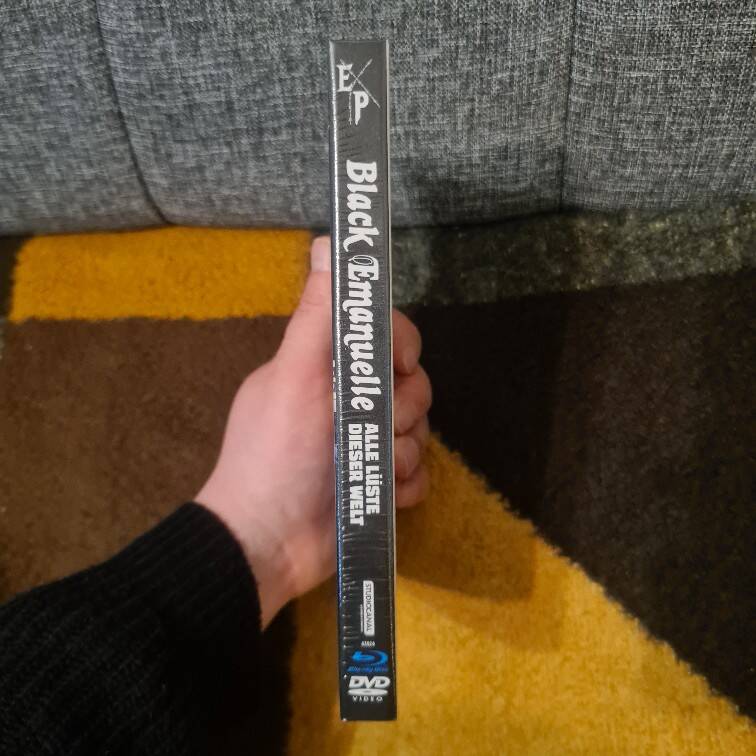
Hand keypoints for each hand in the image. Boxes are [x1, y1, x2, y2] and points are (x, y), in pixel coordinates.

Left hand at [196, 236, 431, 626]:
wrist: (267, 545)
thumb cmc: (276, 453)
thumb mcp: (294, 377)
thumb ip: (318, 316)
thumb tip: (328, 242)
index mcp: (326, 369)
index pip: (385, 338)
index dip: (399, 346)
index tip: (396, 365)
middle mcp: (349, 402)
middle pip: (412, 385)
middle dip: (402, 410)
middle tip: (376, 428)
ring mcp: (365, 446)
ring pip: (420, 432)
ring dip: (400, 452)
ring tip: (370, 471)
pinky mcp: (379, 487)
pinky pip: (419, 475)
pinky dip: (404, 486)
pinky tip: (381, 497)